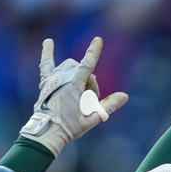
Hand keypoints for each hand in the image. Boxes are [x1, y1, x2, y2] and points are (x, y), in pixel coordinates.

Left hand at [19, 37, 128, 157]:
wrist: (48, 132)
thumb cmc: (71, 126)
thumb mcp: (93, 117)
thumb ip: (109, 105)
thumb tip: (125, 96)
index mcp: (73, 85)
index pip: (87, 64)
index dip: (93, 51)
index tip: (98, 40)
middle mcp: (62, 78)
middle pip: (81, 69)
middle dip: (88, 80)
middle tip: (88, 99)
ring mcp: (53, 79)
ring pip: (69, 67)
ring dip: (76, 75)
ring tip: (77, 94)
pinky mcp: (45, 83)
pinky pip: (46, 64)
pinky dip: (47, 53)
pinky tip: (48, 42)